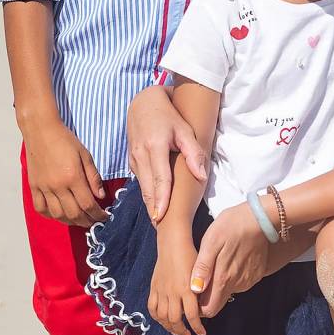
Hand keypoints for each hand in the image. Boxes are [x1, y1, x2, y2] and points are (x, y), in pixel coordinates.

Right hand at [23, 118, 106, 226]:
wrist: (41, 130)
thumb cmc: (65, 140)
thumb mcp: (85, 155)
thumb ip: (94, 177)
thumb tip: (101, 197)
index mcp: (73, 177)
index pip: (88, 205)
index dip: (98, 214)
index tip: (104, 217)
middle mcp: (57, 186)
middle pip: (74, 214)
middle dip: (87, 221)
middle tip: (94, 221)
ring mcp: (44, 187)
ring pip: (57, 215)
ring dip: (70, 221)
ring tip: (80, 220)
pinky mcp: (34, 186)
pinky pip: (40, 208)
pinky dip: (50, 215)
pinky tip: (59, 214)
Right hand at [127, 86, 207, 222]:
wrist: (143, 104)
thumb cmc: (169, 116)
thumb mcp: (185, 129)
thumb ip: (194, 152)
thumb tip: (201, 176)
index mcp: (155, 146)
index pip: (159, 178)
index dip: (160, 199)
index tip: (161, 217)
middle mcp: (140, 154)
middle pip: (148, 187)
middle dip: (153, 209)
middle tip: (161, 230)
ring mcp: (133, 158)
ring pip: (143, 186)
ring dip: (149, 205)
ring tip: (158, 224)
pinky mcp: (132, 161)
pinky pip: (141, 181)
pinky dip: (147, 194)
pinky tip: (155, 207)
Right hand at [148, 233, 205, 334]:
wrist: (173, 245)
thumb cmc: (191, 256)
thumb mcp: (200, 273)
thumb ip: (201, 290)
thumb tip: (204, 308)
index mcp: (187, 289)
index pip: (192, 315)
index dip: (197, 327)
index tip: (201, 334)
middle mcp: (173, 292)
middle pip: (175, 319)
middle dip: (182, 331)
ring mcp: (162, 290)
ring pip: (163, 317)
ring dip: (169, 327)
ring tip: (176, 331)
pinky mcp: (154, 288)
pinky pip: (152, 307)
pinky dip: (157, 317)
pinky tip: (163, 321)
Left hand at [189, 204, 270, 317]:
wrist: (260, 217)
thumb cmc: (232, 226)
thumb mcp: (211, 242)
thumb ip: (203, 267)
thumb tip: (194, 289)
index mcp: (224, 279)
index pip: (209, 310)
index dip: (198, 307)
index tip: (192, 294)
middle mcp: (238, 285)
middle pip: (218, 302)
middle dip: (207, 296)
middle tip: (201, 277)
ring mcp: (248, 280)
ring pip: (228, 292)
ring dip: (220, 284)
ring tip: (217, 263)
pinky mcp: (256, 274)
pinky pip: (240, 283)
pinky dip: (232, 277)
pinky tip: (231, 260)